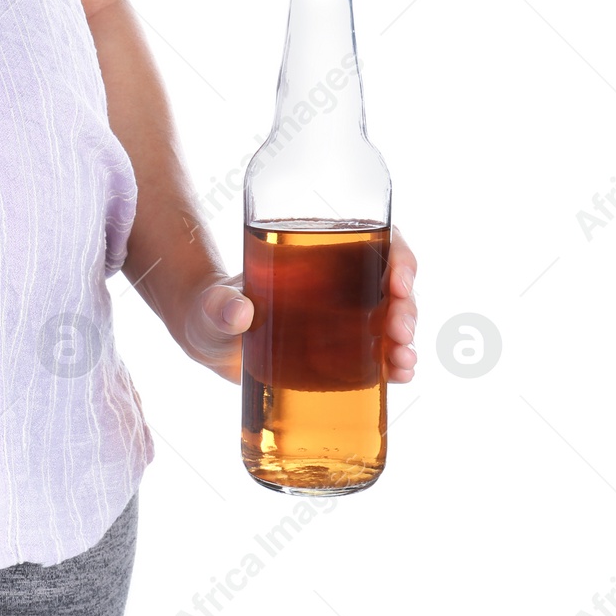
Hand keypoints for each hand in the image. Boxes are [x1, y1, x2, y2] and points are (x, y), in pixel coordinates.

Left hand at [183, 227, 419, 383]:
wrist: (209, 341)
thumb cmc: (212, 310)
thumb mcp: (212, 306)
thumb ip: (219, 307)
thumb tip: (240, 311)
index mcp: (316, 253)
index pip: (373, 240)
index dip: (398, 255)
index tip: (398, 281)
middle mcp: (338, 280)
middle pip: (390, 282)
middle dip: (405, 306)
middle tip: (397, 332)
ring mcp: (343, 315)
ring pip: (392, 317)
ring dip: (406, 337)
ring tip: (402, 361)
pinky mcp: (341, 348)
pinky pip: (380, 351)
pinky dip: (396, 362)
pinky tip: (401, 375)